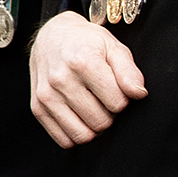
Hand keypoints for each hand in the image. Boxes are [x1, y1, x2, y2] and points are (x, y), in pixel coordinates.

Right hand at [29, 9, 146, 146]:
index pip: (117, 103)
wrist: (52, 36)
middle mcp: (61, 79)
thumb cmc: (85, 42)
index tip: (115, 88)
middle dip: (108, 114)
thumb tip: (139, 94)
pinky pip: (64, 140)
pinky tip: (78, 116)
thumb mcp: (113, 47)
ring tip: (92, 107)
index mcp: (83, 62)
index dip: (122, 99)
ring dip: (93, 126)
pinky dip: (76, 133)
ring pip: (83, 135)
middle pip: (101, 122)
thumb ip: (129, 72)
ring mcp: (47, 95)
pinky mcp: (38, 108)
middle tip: (103, 98)